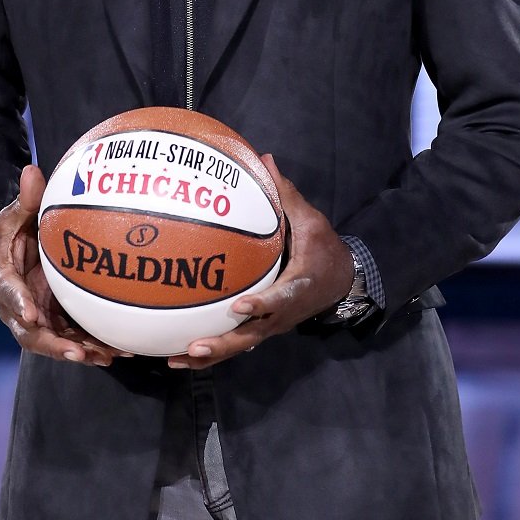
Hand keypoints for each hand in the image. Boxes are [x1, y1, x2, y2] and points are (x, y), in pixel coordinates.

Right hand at [0, 163, 131, 366]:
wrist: (9, 259)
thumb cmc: (11, 235)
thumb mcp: (14, 216)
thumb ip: (26, 199)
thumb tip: (33, 169)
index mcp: (4, 280)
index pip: (8, 295)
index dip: (19, 305)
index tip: (32, 315)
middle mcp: (19, 308)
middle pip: (31, 334)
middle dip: (54, 345)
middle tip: (76, 352)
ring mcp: (38, 320)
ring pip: (56, 342)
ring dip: (80, 351)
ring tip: (106, 356)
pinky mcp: (56, 323)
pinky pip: (75, 338)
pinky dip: (93, 347)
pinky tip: (121, 352)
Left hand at [167, 153, 353, 368]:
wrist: (343, 280)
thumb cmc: (324, 248)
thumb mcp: (312, 220)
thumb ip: (285, 195)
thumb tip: (264, 159)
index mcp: (298, 286)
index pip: (280, 298)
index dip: (261, 305)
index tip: (238, 307)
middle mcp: (283, 313)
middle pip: (252, 335)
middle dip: (223, 343)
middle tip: (195, 346)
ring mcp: (271, 325)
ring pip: (240, 346)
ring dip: (211, 355)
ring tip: (176, 359)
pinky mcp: (262, 328)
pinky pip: (236, 343)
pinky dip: (212, 353)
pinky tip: (180, 356)